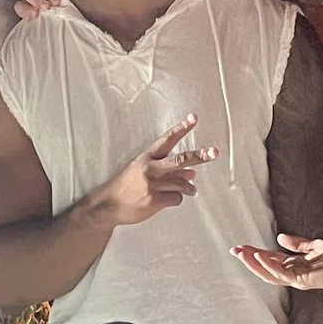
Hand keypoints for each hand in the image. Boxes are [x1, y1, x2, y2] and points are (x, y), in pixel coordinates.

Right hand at [89, 117, 217, 228]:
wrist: (108, 205)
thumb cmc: (126, 186)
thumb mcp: (143, 171)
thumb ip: (168, 170)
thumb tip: (192, 172)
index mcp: (146, 157)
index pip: (167, 139)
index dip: (181, 128)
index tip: (193, 118)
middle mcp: (150, 168)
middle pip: (180, 160)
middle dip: (199, 155)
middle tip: (214, 152)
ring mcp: (153, 185)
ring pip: (182, 183)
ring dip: (189, 187)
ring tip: (192, 190)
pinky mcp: (154, 200)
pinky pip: (176, 198)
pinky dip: (177, 199)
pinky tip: (171, 199)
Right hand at [230, 234, 322, 294]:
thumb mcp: (314, 245)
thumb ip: (297, 243)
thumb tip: (280, 237)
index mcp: (294, 265)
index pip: (270, 260)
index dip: (255, 254)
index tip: (241, 247)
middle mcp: (293, 273)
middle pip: (265, 268)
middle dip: (249, 260)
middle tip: (234, 250)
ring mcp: (296, 278)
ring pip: (269, 274)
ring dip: (255, 264)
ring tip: (243, 253)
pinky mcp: (302, 280)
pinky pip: (282, 274)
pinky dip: (269, 265)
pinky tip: (260, 256)